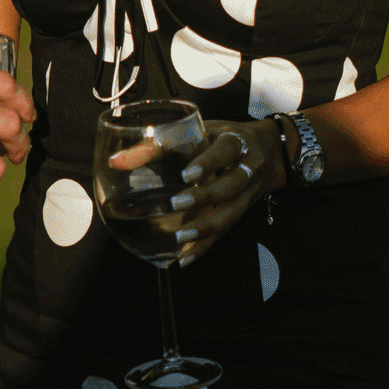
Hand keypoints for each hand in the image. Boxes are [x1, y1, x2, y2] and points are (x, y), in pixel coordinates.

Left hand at [170, 118, 287, 258]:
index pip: (226, 150)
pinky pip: (226, 231)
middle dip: (206, 196)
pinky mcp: (244, 210)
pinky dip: (206, 246)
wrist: (269, 148)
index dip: (208, 162)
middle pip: (233, 184)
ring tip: (181, 236)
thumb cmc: (226, 136)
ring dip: (207, 226)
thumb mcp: (202, 130)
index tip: (187, 174)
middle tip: (177, 203)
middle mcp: (250, 166)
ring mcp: (250, 192)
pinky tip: (186, 258)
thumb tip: (118, 160)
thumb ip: (164, 144)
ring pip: (233, 212)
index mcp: (237, 141)